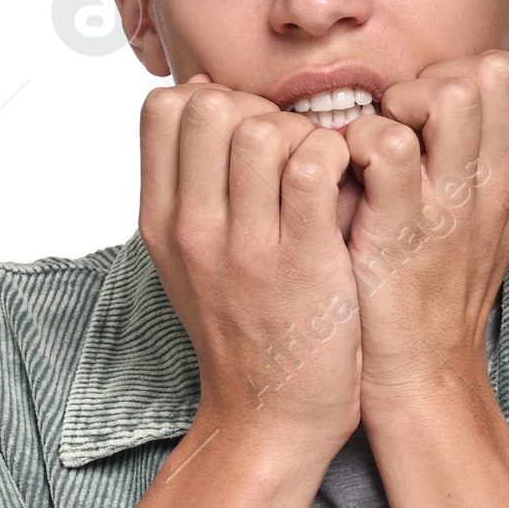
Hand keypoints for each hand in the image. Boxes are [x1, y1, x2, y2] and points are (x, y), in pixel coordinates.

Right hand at [138, 74, 362, 464]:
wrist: (271, 418)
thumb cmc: (244, 330)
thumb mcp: (191, 256)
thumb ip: (193, 180)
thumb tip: (203, 89)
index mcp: (161, 221)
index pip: (164, 107)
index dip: (214, 100)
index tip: (247, 136)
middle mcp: (192, 229)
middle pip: (210, 104)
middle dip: (260, 110)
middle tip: (290, 152)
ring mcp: (245, 246)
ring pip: (263, 128)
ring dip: (304, 134)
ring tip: (321, 173)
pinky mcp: (302, 261)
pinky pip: (314, 164)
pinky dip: (338, 157)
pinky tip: (346, 187)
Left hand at [341, 50, 508, 421]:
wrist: (423, 376)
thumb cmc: (439, 295)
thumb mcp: (491, 223)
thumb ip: (496, 159)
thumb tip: (481, 94)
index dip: (485, 71)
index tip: (445, 108)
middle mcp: (494, 184)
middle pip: (493, 71)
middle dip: (435, 78)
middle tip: (402, 122)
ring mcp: (452, 204)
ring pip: (450, 95)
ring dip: (399, 102)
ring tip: (377, 143)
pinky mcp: (401, 226)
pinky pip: (388, 142)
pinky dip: (357, 141)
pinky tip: (349, 172)